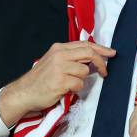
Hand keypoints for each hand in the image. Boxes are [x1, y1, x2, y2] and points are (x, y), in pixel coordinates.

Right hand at [0, 41, 114, 126]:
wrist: (24, 92)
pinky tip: (65, 89)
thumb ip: (71, 58)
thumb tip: (93, 61)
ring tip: (69, 84)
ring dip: (81, 80)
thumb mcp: (54, 62)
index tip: (112, 53)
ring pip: (85, 71)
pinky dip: (76, 89)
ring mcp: (60, 67)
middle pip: (89, 53)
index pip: (85, 44)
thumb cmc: (41, 80)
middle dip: (100, 63)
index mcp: (59, 48)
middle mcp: (60, 55)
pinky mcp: (60, 81)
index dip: (101, 49)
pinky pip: (79, 84)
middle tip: (105, 72)